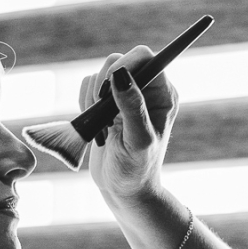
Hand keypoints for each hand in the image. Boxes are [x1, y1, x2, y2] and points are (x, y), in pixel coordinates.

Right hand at [81, 46, 178, 206]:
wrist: (122, 190)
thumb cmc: (136, 170)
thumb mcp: (137, 140)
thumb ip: (132, 107)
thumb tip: (120, 74)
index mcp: (163, 94)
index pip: (146, 58)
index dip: (126, 63)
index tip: (110, 83)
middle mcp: (146, 90)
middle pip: (119, 60)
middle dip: (104, 83)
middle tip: (101, 108)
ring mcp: (124, 95)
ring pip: (100, 74)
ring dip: (92, 98)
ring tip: (101, 127)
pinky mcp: (104, 103)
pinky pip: (87, 86)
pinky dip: (84, 103)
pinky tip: (95, 127)